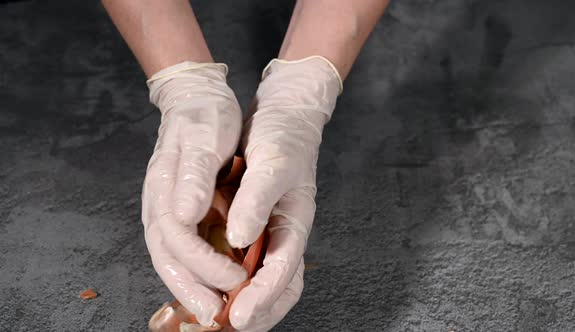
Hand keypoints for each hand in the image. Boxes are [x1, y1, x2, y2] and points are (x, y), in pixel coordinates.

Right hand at [141, 61, 246, 325]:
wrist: (196, 98)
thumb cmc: (204, 116)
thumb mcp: (205, 138)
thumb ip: (194, 177)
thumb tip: (184, 216)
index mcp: (164, 189)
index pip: (177, 237)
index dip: (202, 264)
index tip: (231, 280)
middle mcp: (161, 205)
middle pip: (167, 256)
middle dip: (190, 289)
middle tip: (215, 317)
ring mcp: (168, 209)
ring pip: (172, 258)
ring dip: (191, 286)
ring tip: (215, 310)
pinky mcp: (180, 210)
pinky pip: (183, 249)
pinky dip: (195, 271)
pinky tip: (212, 283)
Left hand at [225, 56, 341, 330]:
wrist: (284, 116)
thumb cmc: (284, 138)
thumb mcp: (272, 164)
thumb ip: (256, 202)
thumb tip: (239, 239)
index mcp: (295, 224)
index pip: (284, 273)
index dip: (262, 298)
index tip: (238, 318)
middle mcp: (283, 235)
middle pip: (277, 289)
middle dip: (256, 313)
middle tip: (227, 328)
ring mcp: (270, 232)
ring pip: (262, 281)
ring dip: (243, 303)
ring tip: (218, 318)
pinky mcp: (255, 225)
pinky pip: (247, 264)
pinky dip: (233, 282)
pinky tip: (213, 286)